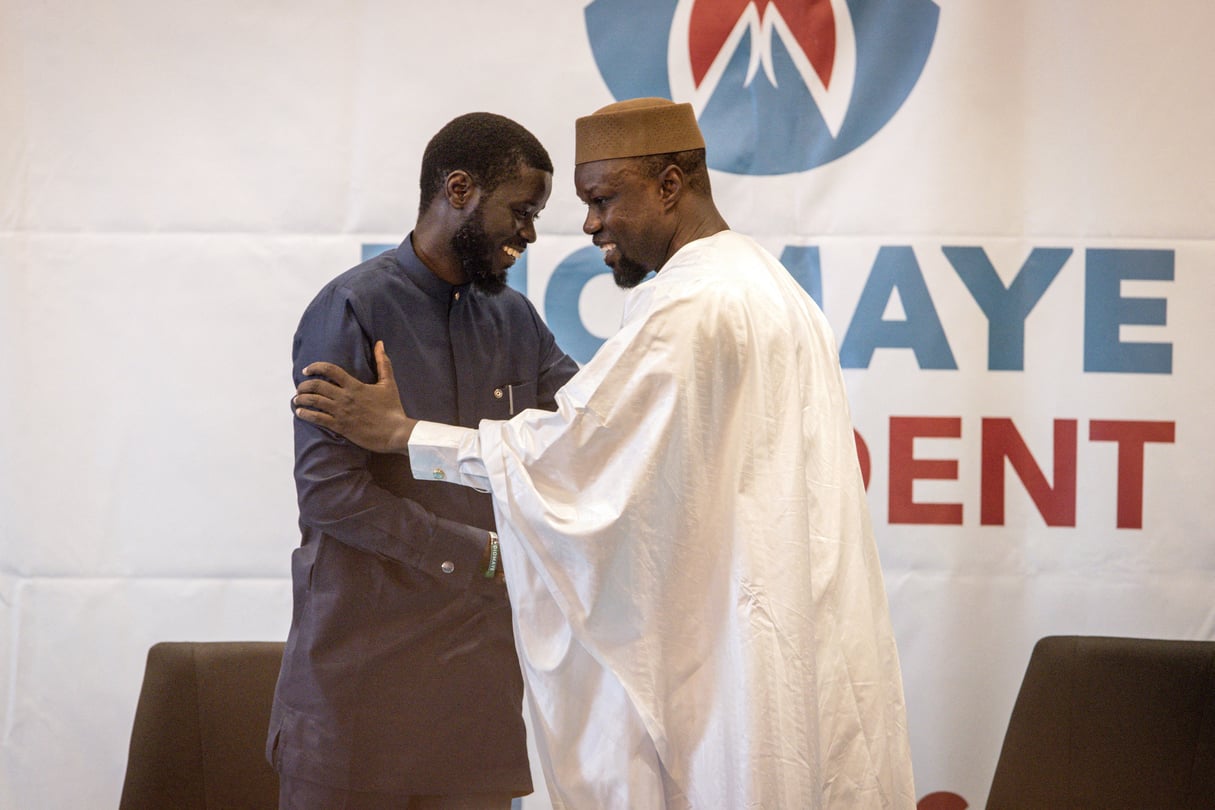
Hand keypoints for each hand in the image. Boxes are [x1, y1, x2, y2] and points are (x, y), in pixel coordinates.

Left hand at [294, 341, 415, 452]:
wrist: (395, 432)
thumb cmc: (392, 408)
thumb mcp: (388, 383)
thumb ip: (383, 363)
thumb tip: (380, 344)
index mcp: (355, 385)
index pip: (330, 370)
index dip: (315, 367)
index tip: (307, 370)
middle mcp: (345, 397)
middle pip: (317, 386)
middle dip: (304, 385)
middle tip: (300, 387)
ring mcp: (341, 412)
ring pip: (314, 401)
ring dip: (302, 399)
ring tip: (297, 399)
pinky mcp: (340, 427)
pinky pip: (318, 419)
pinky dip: (306, 414)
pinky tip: (300, 413)